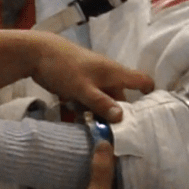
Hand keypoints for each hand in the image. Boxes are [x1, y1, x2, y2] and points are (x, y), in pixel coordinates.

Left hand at [30, 31, 154, 122]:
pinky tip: (81, 121)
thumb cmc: (65, 67)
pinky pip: (91, 100)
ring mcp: (94, 80)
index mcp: (115, 73)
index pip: (142, 81)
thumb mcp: (83, 89)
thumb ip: (102, 103)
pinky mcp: (81, 84)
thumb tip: (122, 117)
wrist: (38, 52)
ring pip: (104, 101)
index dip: (150, 94)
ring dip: (101, 114)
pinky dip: (88, 110)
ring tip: (96, 132)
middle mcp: (108, 76)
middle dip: (119, 115)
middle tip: (116, 135)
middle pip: (121, 98)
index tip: (150, 114)